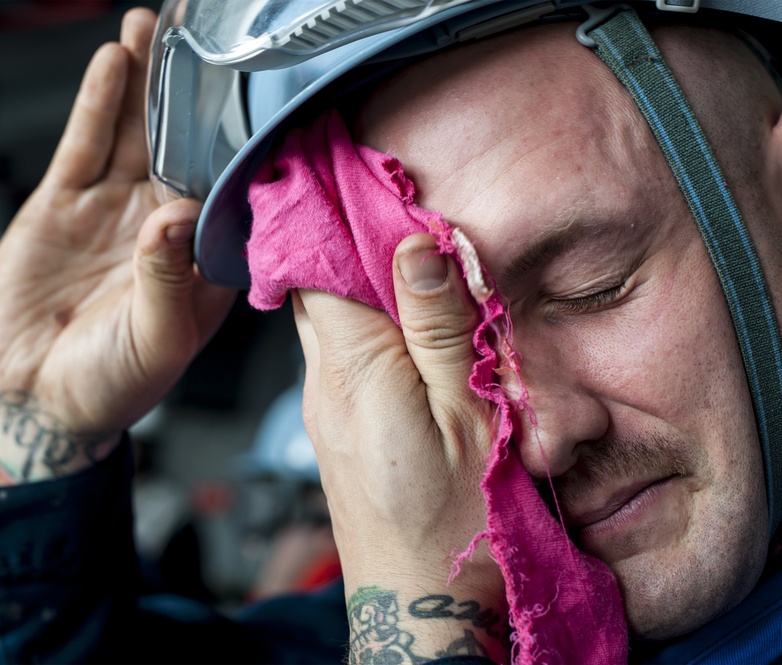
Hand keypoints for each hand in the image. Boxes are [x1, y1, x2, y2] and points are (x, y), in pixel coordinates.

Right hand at [0, 9, 234, 486]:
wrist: (37, 398)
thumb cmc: (111, 384)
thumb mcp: (153, 341)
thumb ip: (165, 279)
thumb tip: (172, 216)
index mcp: (202, 260)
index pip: (230, 188)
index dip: (242, 142)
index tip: (258, 96)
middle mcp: (164, 226)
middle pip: (185, 145)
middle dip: (194, 92)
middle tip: (206, 39)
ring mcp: (114, 209)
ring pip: (137, 133)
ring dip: (147, 82)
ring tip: (156, 28)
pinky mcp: (65, 203)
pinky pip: (86, 144)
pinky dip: (99, 103)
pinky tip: (114, 64)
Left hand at [294, 233, 507, 661]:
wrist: (420, 609)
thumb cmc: (454, 525)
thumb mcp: (466, 415)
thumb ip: (439, 327)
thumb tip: (416, 246)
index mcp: (352, 367)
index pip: (315, 261)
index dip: (331, 209)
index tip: (339, 162)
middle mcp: (323, 382)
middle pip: (319, 286)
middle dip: (346, 239)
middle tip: (385, 199)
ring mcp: (325, 408)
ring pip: (330, 320)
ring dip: (360, 285)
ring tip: (404, 258)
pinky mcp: (337, 430)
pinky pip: (342, 356)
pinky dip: (366, 327)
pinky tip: (405, 330)